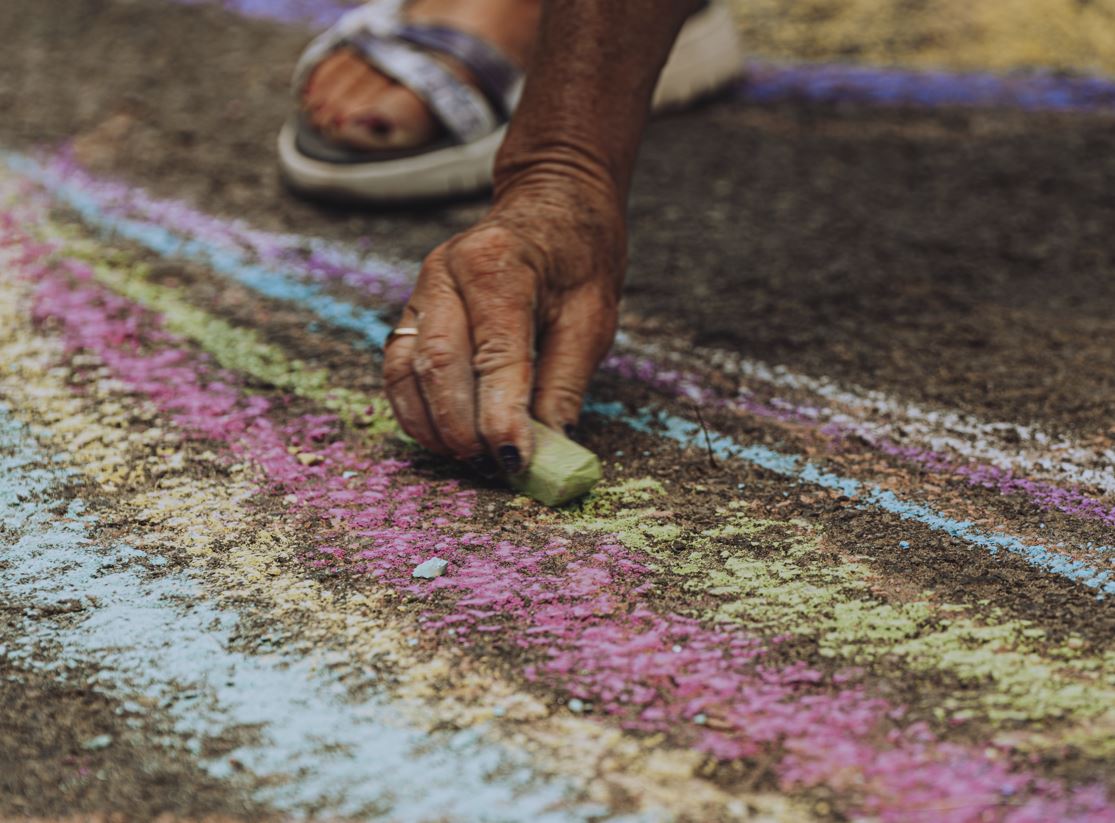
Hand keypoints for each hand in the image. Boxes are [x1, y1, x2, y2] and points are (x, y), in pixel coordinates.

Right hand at [383, 175, 624, 475]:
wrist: (551, 206)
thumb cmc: (578, 260)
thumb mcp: (591, 318)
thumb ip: (563, 384)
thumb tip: (546, 453)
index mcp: (498, 264)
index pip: (494, 352)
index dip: (502, 414)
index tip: (515, 460)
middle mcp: (445, 272)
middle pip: (438, 362)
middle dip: (461, 426)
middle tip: (490, 467)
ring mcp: (420, 290)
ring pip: (405, 370)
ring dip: (431, 425)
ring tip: (467, 459)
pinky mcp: (410, 311)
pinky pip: (397, 368)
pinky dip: (415, 410)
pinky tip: (443, 438)